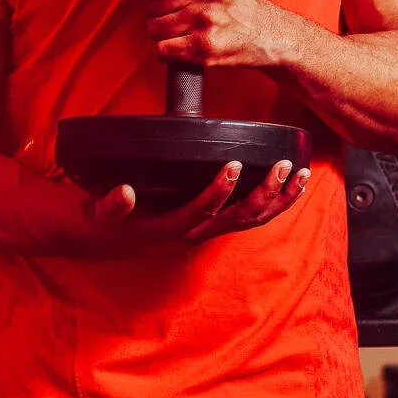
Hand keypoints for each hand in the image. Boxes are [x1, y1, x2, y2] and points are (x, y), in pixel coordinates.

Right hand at [69, 159, 310, 255]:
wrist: (103, 234)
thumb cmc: (103, 219)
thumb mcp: (98, 213)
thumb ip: (111, 206)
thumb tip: (125, 192)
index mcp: (170, 229)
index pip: (200, 212)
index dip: (219, 191)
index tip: (232, 164)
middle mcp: (194, 233)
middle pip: (239, 219)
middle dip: (264, 193)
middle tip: (282, 165)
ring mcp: (207, 229)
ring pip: (252, 220)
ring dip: (279, 199)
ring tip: (299, 174)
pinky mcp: (214, 221)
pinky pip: (251, 216)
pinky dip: (274, 201)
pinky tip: (291, 184)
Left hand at [141, 0, 301, 71]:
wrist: (273, 36)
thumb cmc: (244, 8)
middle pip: (152, 3)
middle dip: (158, 14)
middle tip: (174, 19)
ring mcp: (204, 20)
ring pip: (154, 28)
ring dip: (162, 35)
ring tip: (180, 34)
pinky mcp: (203, 47)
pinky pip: (163, 50)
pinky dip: (167, 53)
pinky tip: (181, 48)